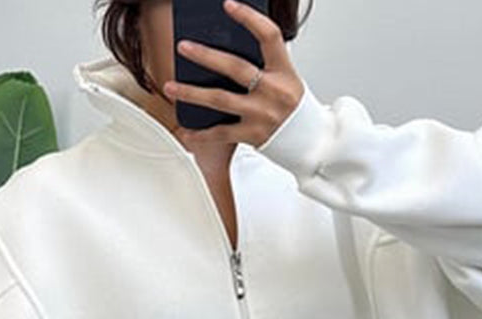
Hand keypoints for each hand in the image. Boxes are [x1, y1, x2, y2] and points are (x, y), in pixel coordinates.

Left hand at [164, 0, 304, 150]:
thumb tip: (224, 48)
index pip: (268, 36)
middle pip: (235, 68)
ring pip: (220, 100)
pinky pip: (221, 134)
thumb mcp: (285, 79)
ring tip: (171, 87)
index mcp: (284, 71)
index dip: (249, 18)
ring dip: (191, 93)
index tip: (228, 5)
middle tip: (183, 46)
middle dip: (206, 56)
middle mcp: (273, 91)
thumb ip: (262, 65)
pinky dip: (201, 135)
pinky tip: (186, 131)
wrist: (311, 142)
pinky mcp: (253, 135)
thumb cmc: (291, 107)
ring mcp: (262, 114)